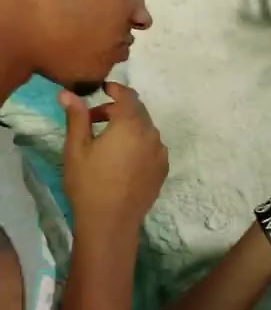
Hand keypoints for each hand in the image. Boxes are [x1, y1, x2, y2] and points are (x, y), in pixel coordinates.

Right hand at [59, 83, 168, 231]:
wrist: (110, 221)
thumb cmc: (88, 182)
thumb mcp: (77, 148)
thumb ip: (77, 117)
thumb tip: (68, 93)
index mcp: (131, 125)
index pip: (129, 96)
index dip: (116, 89)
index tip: (103, 88)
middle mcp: (152, 134)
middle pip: (138, 112)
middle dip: (117, 110)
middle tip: (93, 120)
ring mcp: (161, 152)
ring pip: (146, 130)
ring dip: (128, 128)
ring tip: (105, 142)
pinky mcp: (163, 168)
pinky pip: (152, 147)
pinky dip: (139, 143)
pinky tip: (122, 159)